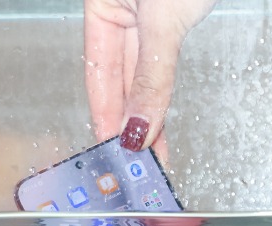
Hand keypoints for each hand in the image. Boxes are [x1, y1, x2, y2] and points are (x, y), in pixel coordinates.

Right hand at [85, 0, 218, 157]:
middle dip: (129, 123)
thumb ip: (151, 74)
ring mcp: (145, 16)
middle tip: (135, 162)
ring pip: (143, 76)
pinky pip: (162, 65)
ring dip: (148, 114)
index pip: (99, 74)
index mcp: (102, 5)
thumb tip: (139, 125)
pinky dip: (162, 92)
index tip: (113, 150)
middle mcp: (120, 11)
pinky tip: (161, 119)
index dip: (106, 116)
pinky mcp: (172, 19)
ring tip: (151, 152)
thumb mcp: (162, 22)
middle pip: (120, 80)